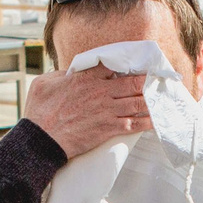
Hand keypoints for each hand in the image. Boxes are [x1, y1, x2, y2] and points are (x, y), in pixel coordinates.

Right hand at [23, 63, 150, 159]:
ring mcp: (107, 111)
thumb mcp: (44, 84)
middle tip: (160, 78)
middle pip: (133, 82)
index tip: (138, 63)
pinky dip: (148, 121)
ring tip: (163, 96)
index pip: (113, 65)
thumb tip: (69, 72)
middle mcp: (101, 92)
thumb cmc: (39, 112)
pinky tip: (158, 118)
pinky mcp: (109, 129)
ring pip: (138, 102)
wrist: (42, 140)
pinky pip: (135, 124)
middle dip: (149, 80)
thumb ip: (60, 74)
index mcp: (85, 78)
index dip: (128, 64)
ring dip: (152, 99)